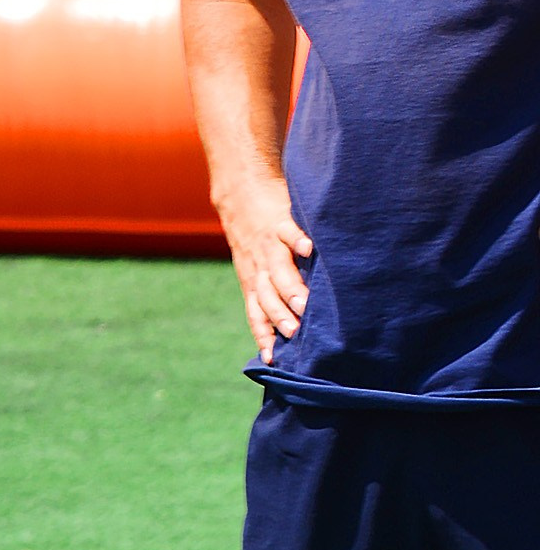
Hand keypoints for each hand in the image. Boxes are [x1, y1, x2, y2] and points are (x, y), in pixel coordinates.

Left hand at [216, 172, 312, 359]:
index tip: (272, 358)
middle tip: (294, 332)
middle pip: (267, 296)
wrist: (240, 192)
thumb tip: (291, 323)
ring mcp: (269, 244)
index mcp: (253, 281)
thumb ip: (269, 292)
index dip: (263, 335)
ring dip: (290, 286)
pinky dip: (297, 240)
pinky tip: (308, 249)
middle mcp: (259, 267)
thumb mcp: (254, 267)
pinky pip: (289, 231)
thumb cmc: (254, 236)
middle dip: (280, 315)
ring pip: (278, 269)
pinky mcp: (280, 221)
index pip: (256, 313)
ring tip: (305, 303)